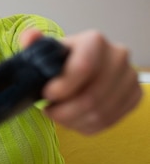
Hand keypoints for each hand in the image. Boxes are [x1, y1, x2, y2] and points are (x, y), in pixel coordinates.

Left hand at [20, 28, 141, 133]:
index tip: (47, 94)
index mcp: (95, 41)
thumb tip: (30, 37)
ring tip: (58, 115)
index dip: (62, 87)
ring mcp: (129, 77)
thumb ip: (32, 42)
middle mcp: (118, 56)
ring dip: (73, 121)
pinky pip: (109, 121)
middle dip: (64, 111)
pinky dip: (86, 126)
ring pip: (100, 113)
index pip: (83, 68)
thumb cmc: (61, 59)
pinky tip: (73, 119)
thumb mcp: (44, 49)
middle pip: (91, 97)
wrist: (82, 67)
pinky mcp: (134, 95)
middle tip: (49, 110)